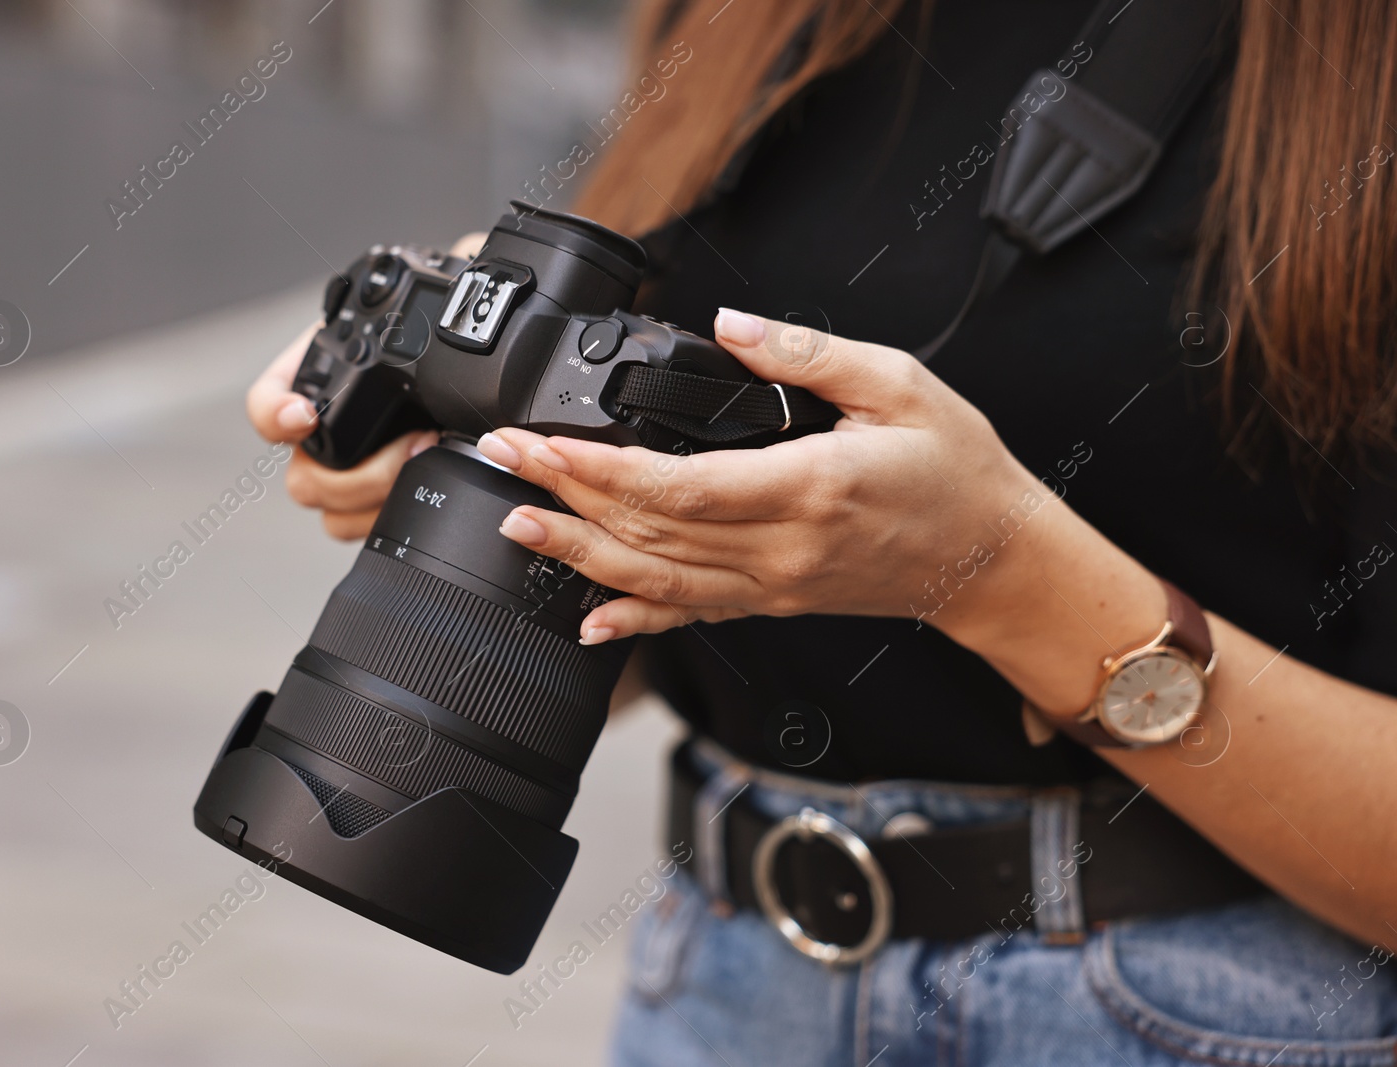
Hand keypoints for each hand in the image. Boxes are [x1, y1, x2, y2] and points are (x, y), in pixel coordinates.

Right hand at [245, 232, 486, 540]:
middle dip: (356, 475)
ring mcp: (351, 472)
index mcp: (323, 375)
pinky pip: (366, 529)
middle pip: (303, 478)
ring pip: (332, 513)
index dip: (274, 414)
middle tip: (413, 445)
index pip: (267, 404)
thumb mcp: (452, 293)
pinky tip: (431, 490)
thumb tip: (472, 253)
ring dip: (377, 499)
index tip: (301, 416)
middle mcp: (325, 429)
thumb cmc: (458, 323)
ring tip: (429, 459)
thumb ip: (454, 268)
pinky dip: (394, 517)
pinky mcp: (380, 503)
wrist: (482, 359)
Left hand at [476, 308, 1055, 644]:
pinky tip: (590, 620)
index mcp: (807, 487)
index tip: (540, 442)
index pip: (675, 486)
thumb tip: (731, 325)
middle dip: (564, 495)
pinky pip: (693, 615)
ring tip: (517, 525)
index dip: (595, 469)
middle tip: (502, 461)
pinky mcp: (773, 601)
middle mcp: (780, 548)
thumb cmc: (955, 469)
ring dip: (578, 553)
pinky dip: (636, 619)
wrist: (992, 557)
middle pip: (646, 531)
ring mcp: (772, 584)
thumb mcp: (897, 383)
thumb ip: (806, 353)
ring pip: (656, 579)